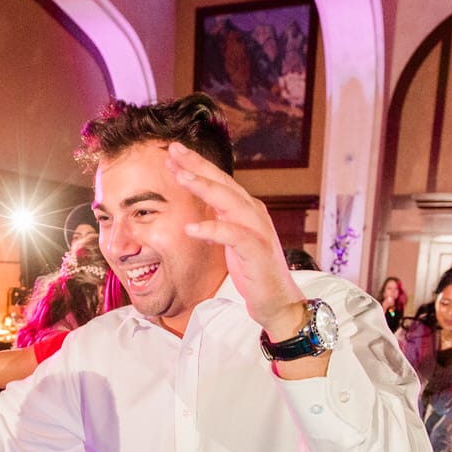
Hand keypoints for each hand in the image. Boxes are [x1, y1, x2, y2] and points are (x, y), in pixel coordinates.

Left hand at [164, 141, 303, 333]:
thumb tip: (199, 218)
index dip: (196, 166)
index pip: (218, 181)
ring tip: (180, 177)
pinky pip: (234, 235)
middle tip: (173, 150)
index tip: (172, 153)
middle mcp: (253, 213)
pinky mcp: (258, 251)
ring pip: (229, 201)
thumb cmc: (254, 272)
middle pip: (223, 182)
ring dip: (204, 187)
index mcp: (246, 210)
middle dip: (197, 165)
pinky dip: (213, 229)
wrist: (278, 301)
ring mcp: (258, 230)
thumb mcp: (232, 243)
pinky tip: (191, 228)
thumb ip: (220, 225)